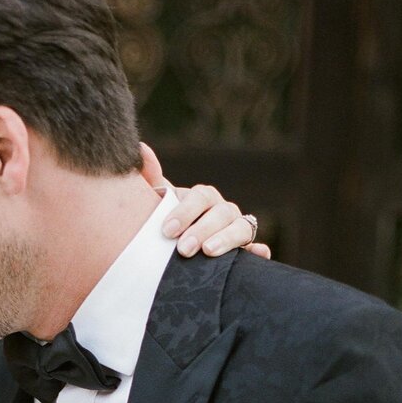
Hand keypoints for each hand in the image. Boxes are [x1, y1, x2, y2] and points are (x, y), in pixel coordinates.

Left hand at [137, 143, 270, 259]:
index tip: (166, 230)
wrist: (178, 249)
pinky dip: (259, 251)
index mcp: (204, 198)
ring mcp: (237, 230)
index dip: (185, 212)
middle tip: (183, 249)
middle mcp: (223, 211)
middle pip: (221, 213)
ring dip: (227, 238)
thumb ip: (151, 179)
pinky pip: (257, 249)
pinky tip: (259, 253)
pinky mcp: (246, 251)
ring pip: (240, 228)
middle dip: (202, 229)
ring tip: (209, 251)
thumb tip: (141, 149)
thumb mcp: (160, 204)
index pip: (199, 197)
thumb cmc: (170, 224)